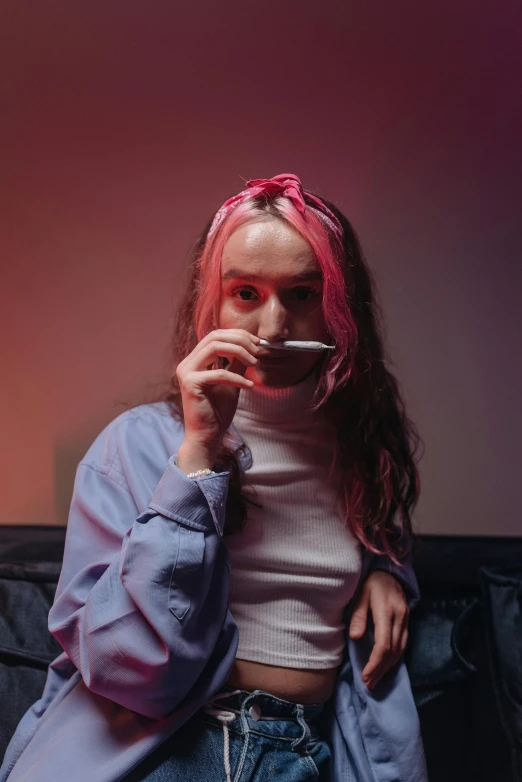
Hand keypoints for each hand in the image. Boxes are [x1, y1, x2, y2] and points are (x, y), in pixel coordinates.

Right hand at [176, 329, 260, 456]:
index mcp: (195, 361)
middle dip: (240, 340)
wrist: (207, 436)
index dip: (238, 335)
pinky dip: (237, 378)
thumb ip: (236, 364)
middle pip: (214, 337)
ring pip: (215, 347)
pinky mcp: (191, 383)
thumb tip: (250, 347)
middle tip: (258, 350)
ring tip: (254, 363)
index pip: (215, 336)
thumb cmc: (217, 411)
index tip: (257, 343)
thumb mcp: (231, 381)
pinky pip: (219, 373)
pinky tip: (249, 386)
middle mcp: (187, 363)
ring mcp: (186, 372)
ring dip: (239, 352)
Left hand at [348, 570, 408, 689]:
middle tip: (369, 684)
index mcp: (386, 611)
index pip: (383, 644)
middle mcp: (399, 617)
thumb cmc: (369, 582)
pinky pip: (404, 643)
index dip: (375, 663)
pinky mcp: (407, 620)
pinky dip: (396, 657)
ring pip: (401, 649)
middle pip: (393, 651)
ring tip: (376, 679)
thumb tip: (356, 637)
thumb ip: (358, 615)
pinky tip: (387, 665)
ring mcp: (406, 619)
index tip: (365, 675)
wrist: (388, 570)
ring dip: (389, 667)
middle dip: (381, 670)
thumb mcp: (359, 594)